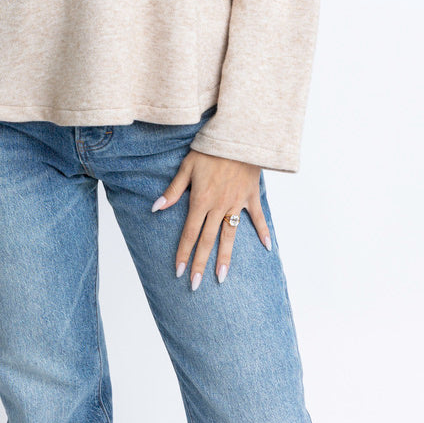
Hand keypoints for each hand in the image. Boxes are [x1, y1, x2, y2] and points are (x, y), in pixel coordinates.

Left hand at [151, 149, 270, 288]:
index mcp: (201, 200)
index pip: (190, 233)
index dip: (184, 253)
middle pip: (208, 240)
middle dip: (200, 264)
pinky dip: (263, 232)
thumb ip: (173, 190)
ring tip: (221, 278)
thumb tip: (156, 208)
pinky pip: (257, 218)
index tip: (179, 272)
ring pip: (230, 236)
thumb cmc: (209, 150)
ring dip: (225, 258)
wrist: (237, 137)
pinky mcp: (250, 197)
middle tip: (195, 285)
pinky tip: (267, 247)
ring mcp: (236, 203)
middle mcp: (218, 206)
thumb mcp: (186, 167)